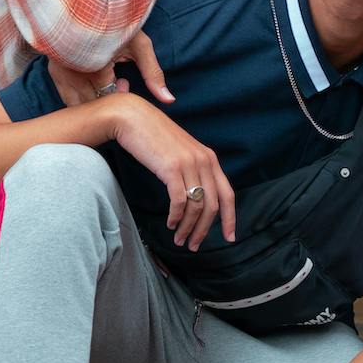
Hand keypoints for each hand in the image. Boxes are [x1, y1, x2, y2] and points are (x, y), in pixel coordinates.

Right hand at [46, 27, 175, 117]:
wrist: (87, 2)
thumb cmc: (118, 22)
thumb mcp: (140, 44)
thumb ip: (153, 73)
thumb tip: (169, 100)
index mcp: (96, 70)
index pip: (108, 100)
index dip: (119, 92)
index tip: (124, 79)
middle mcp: (73, 74)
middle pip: (92, 105)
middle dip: (105, 97)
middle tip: (115, 78)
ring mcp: (59, 73)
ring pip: (76, 105)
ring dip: (90, 98)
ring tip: (101, 78)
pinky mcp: (52, 71)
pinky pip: (65, 96)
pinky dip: (78, 94)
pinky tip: (87, 78)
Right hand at [104, 95, 233, 249]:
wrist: (132, 117)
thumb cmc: (152, 136)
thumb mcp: (180, 153)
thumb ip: (192, 170)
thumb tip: (195, 197)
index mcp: (210, 158)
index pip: (228, 194)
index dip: (230, 218)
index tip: (229, 238)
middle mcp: (204, 160)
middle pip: (212, 205)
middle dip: (204, 230)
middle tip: (194, 245)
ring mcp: (189, 163)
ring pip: (196, 206)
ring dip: (188, 228)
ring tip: (179, 239)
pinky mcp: (172, 167)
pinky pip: (179, 201)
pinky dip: (176, 217)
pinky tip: (170, 224)